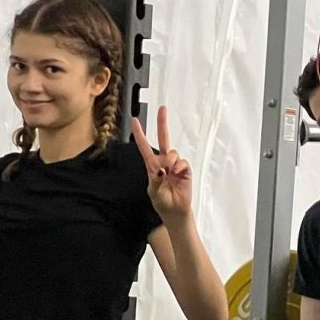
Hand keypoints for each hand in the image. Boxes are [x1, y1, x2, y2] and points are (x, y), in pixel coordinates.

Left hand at [131, 106, 191, 221]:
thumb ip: (155, 180)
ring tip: (170, 172)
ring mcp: (174, 165)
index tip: (135, 120)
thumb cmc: (162, 202)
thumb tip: (162, 169)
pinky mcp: (185, 170)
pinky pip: (183, 162)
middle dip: (162, 123)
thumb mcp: (153, 192)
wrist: (175, 212)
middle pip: (163, 139)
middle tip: (162, 108)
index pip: (144, 147)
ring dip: (170, 160)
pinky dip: (179, 166)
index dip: (140, 134)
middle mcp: (163, 162)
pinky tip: (177, 173)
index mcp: (152, 166)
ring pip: (172, 152)